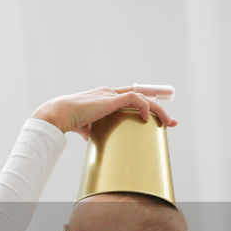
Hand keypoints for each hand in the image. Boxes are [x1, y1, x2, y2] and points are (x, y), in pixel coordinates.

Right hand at [31, 84, 176, 139]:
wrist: (59, 114)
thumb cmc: (68, 120)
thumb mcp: (85, 126)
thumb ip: (92, 129)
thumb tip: (93, 139)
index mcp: (104, 98)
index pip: (128, 95)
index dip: (143, 101)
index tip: (154, 109)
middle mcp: (109, 93)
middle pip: (140, 91)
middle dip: (158, 98)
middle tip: (171, 108)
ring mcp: (111, 95)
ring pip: (142, 96)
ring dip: (158, 108)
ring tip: (169, 121)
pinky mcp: (111, 99)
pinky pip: (135, 98)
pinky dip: (144, 107)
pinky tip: (146, 118)